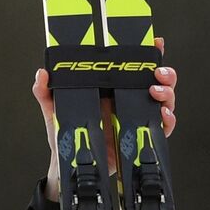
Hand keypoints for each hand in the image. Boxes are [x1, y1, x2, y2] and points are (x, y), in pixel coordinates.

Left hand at [34, 37, 177, 200]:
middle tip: (157, 73)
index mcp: (112, 90)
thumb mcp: (54, 112)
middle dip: (165, 73)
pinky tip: (163, 115)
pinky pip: (163, 128)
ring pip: (165, 101)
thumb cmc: (63, 137)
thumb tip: (41, 74)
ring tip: (156, 92)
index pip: (136, 68)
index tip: (155, 44)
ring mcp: (137, 119)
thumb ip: (45, 93)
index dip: (149, 54)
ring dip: (167, 93)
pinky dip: (168, 120)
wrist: (68, 166)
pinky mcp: (142, 138)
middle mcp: (128, 102)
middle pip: (158, 81)